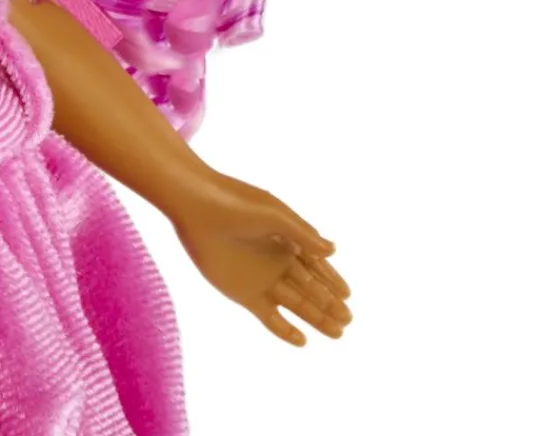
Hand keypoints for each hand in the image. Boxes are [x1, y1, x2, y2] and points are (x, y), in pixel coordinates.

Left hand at [172, 171, 351, 345]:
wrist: (195, 206)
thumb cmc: (235, 204)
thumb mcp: (275, 215)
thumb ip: (303, 235)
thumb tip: (333, 250)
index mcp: (285, 239)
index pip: (314, 265)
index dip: (331, 280)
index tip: (348, 295)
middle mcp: (274, 260)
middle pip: (308, 288)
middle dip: (328, 304)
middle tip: (348, 320)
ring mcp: (259, 278)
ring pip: (295, 304)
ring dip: (315, 318)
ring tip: (338, 333)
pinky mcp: (242, 292)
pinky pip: (268, 316)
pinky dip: (285, 329)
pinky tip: (302, 340)